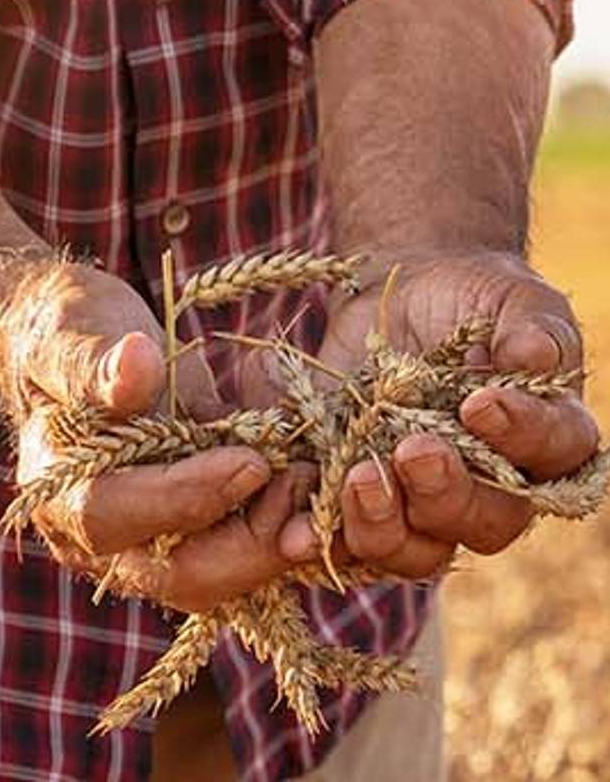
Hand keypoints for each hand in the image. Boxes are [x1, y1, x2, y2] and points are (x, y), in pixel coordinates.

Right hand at [3, 261, 310, 610]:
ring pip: (218, 579)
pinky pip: (238, 555)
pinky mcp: (190, 535)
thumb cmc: (72, 334)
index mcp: (59, 490)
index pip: (117, 514)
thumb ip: (99, 362)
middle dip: (248, 540)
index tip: (250, 460)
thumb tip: (138, 362)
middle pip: (178, 576)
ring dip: (272, 540)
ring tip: (308, 481)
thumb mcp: (76, 332)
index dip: (187, 494)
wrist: (82, 347)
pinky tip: (310, 490)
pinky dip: (278, 530)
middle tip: (298, 481)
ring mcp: (148, 546)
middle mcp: (101, 539)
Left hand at [242, 250, 598, 578]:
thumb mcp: (512, 299)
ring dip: (386, 525)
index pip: (554, 451)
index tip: (479, 402)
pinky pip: (348, 542)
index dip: (521, 435)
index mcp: (546, 437)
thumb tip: (534, 355)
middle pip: (486, 521)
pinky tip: (295, 533)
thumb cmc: (473, 299)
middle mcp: (494, 488)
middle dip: (447, 492)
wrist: (407, 299)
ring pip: (418, 550)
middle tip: (414, 450)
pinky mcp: (366, 506)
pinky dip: (320, 538)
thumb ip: (535, 327)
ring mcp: (425, 505)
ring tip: (359, 479)